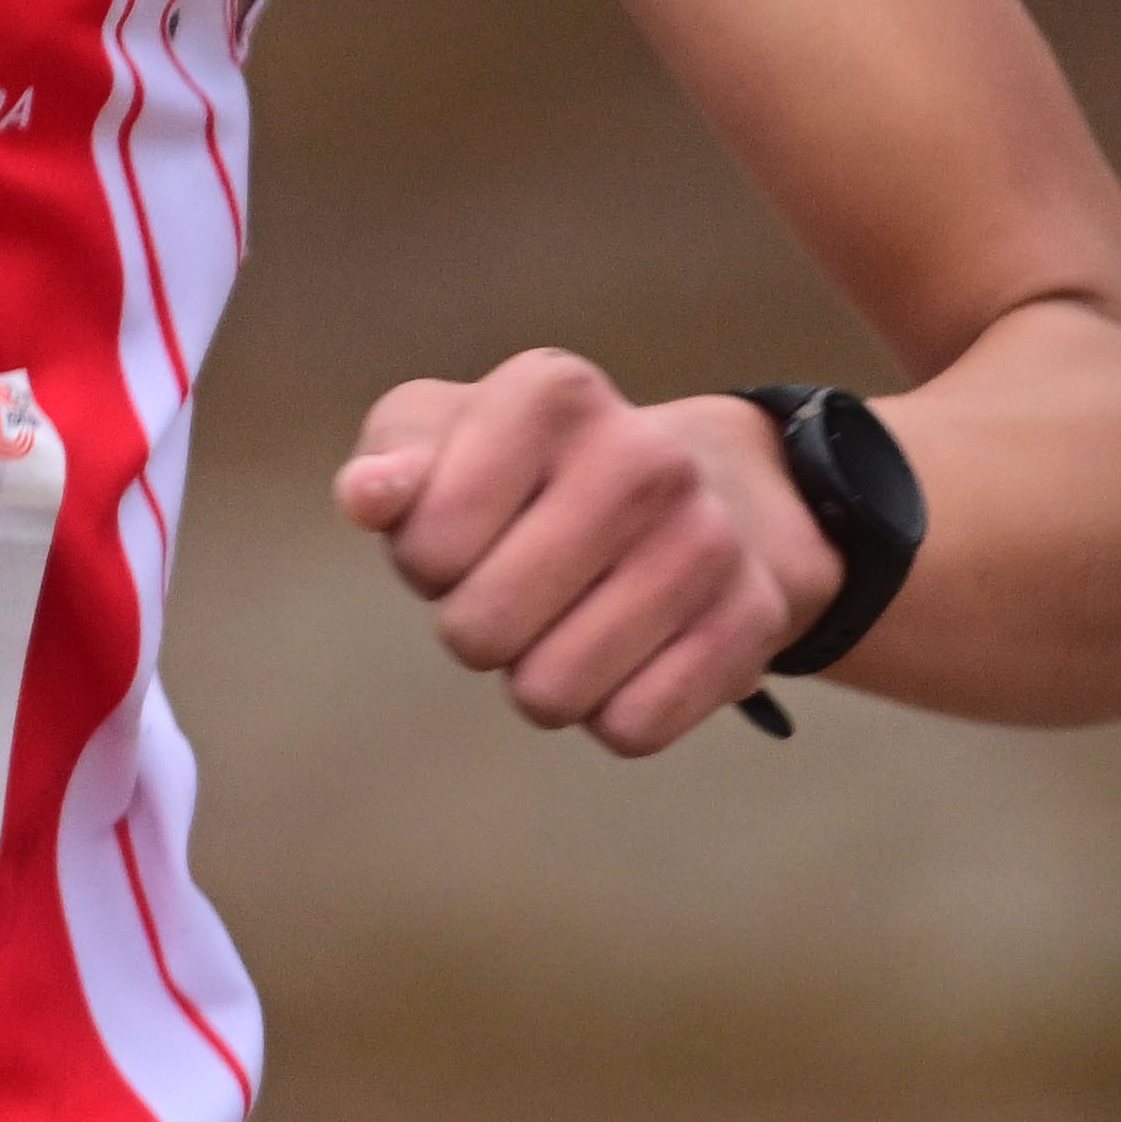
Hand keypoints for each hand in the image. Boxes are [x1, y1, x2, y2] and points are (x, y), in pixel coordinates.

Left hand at [336, 354, 835, 756]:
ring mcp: (706, 540)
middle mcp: (642, 456)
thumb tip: (368, 498)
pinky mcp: (751, 620)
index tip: (465, 534)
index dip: (427, 560)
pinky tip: (628, 654)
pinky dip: (610, 712)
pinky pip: (632, 728)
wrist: (709, 490)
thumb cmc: (535, 473)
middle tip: (514, 588)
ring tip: (567, 621)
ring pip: (552, 693)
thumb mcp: (449, 435)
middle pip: (480, 629)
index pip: (428, 543)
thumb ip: (392, 461)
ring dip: (539, 679)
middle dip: (476, 627)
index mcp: (552, 393)